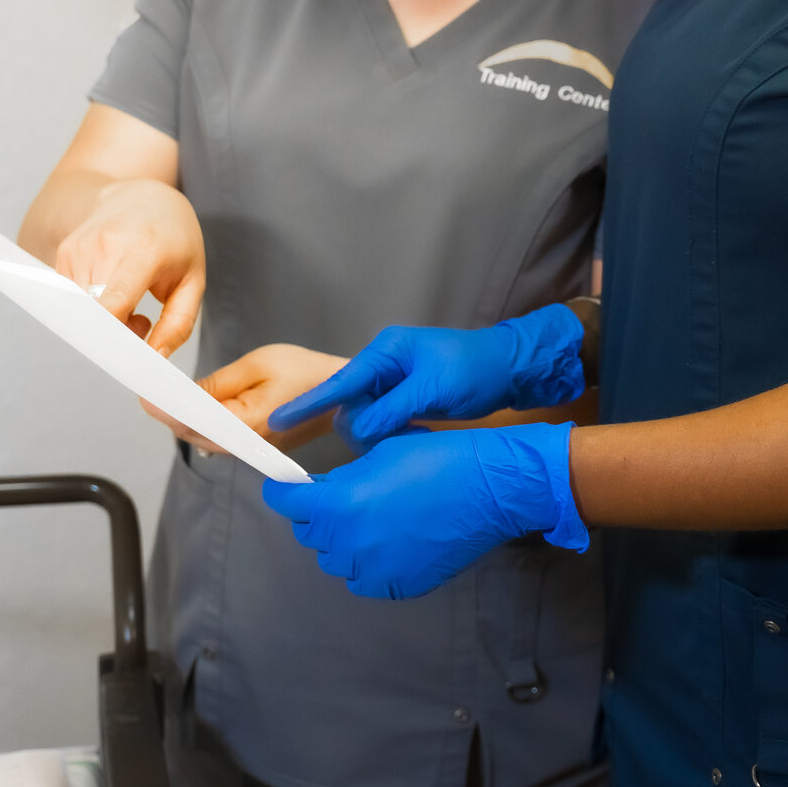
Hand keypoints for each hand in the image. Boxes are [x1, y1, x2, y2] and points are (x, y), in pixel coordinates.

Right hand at [49, 178, 204, 355]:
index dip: (114, 335)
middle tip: (140, 324)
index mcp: (143, 250)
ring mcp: (80, 248)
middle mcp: (104, 246)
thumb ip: (179, 323)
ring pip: (79, 310)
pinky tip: (111, 291)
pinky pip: (71, 298)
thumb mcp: (193, 279)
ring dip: (102, 321)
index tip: (127, 355)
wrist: (142, 196)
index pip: (113, 302)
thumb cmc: (174, 239)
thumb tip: (155, 359)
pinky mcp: (64, 253)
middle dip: (114, 334)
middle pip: (93, 314)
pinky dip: (89, 307)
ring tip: (130, 304)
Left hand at [142, 343, 348, 455]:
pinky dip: (204, 422)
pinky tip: (195, 404)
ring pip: (205, 439)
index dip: (167, 410)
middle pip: (195, 434)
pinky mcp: (254, 448)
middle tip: (151, 388)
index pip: (195, 422)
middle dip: (171, 413)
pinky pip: (220, 438)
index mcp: (249, 425)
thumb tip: (184, 393)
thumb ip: (218, 382)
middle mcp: (247, 446)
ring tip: (168, 393)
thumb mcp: (259, 364)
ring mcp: (251, 450)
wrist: (344, 395)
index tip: (147, 396)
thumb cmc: (307, 374)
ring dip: (186, 418)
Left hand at [261, 423, 585, 599]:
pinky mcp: (398, 587)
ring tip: (371, 519)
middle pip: (310, 534)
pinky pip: (365, 579)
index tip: (285, 486)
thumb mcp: (380, 452)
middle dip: (316, 514)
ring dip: (342, 540)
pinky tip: (389, 542)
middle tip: (340, 497)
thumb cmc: (438, 457)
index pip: (287, 503)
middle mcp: (350, 544)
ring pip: (336, 559)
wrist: (489, 488)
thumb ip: (343, 477)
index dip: (283, 491)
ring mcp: (374, 571)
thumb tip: (323, 490)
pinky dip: (368, 563)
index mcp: (340, 505)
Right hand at [266, 304, 585, 450]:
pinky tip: (418, 433)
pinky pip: (382, 424)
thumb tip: (356, 431)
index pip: (339, 382)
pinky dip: (394, 434)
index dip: (308, 404)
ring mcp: (392, 385)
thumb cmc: (475, 369)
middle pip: (350, 406)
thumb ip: (391, 409)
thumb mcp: (433, 388)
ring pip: (365, 420)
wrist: (509, 370)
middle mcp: (382, 366)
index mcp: (385, 352)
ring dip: (383, 434)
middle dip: (365, 427)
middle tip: (401, 431)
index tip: (278, 421)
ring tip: (417, 431)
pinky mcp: (402, 402)